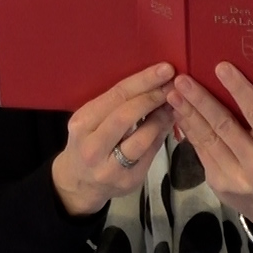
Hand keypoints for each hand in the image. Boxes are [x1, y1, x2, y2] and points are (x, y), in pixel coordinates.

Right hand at [50, 63, 177, 216]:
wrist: (78, 183)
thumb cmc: (88, 142)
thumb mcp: (92, 120)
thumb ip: (118, 104)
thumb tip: (155, 83)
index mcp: (82, 124)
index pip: (115, 96)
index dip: (143, 81)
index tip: (165, 69)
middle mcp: (92, 146)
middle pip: (125, 116)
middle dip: (153, 97)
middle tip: (173, 84)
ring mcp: (109, 167)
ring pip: (141, 138)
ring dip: (161, 118)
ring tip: (175, 104)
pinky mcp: (128, 181)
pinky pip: (149, 154)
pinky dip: (161, 135)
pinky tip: (169, 124)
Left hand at [167, 63, 252, 233]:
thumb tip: (227, 79)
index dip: (239, 89)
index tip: (221, 67)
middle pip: (225, 126)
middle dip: (201, 100)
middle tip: (182, 79)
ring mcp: (236, 176)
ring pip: (207, 138)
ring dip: (188, 113)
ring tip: (173, 93)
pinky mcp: (217, 182)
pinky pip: (200, 149)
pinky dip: (188, 129)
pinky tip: (178, 113)